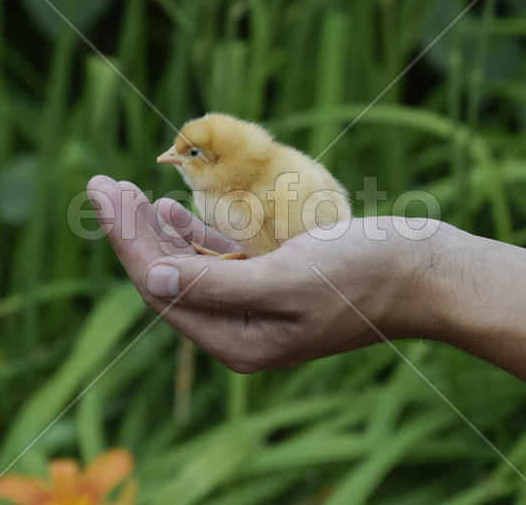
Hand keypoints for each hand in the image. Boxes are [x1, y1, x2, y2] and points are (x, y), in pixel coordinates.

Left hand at [86, 175, 446, 372]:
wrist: (423, 270)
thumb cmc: (362, 274)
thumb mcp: (285, 279)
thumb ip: (214, 285)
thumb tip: (147, 279)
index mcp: (239, 340)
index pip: (161, 290)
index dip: (128, 241)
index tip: (104, 194)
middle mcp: (240, 329)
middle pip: (168, 278)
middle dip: (133, 232)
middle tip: (103, 185)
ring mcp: (256, 306)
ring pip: (188, 267)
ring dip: (157, 230)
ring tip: (128, 193)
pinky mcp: (272, 282)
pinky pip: (217, 261)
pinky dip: (192, 235)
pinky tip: (172, 210)